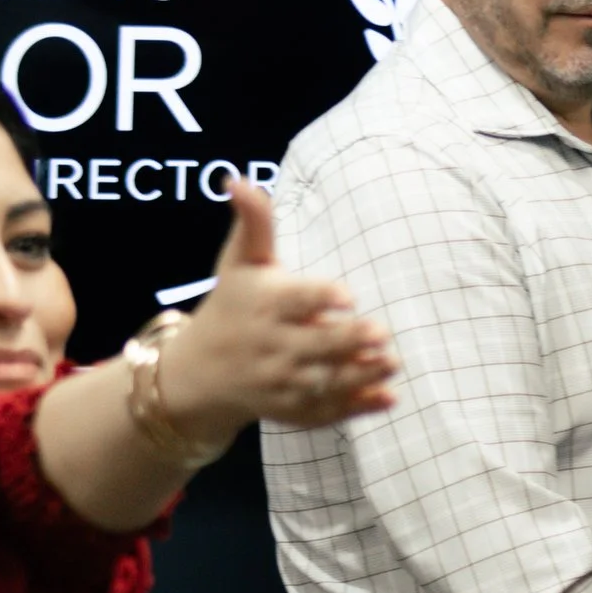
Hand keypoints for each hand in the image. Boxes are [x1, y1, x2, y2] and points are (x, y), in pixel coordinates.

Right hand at [159, 179, 401, 448]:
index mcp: (263, 305)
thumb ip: (253, 225)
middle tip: (382, 333)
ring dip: (360, 376)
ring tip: (393, 364)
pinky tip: (389, 398)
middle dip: (347, 341)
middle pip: (314, 345)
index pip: (293, 301)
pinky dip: (357, 409)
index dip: (319, 298)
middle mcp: (271, 347)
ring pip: (324, 382)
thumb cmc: (231, 306)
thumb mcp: (238, 263)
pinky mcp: (292, 410)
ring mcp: (281, 383)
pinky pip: (326, 412)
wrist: (198, 373)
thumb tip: (240, 179)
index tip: (346, 295)